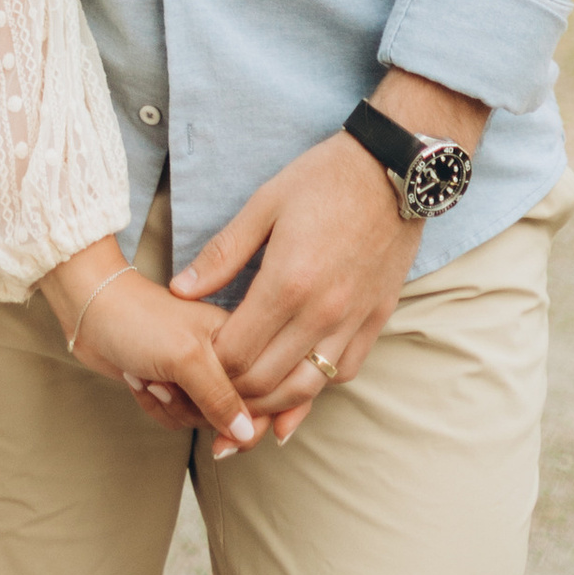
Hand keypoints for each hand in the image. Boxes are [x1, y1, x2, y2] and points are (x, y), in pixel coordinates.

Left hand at [40, 245, 265, 455]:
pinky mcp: (180, 384)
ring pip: (205, 422)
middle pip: (237, 416)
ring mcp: (203, 371)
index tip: (217, 420)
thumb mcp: (186, 357)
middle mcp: (230, 355)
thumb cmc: (141, 318)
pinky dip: (157, 409)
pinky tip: (139, 382)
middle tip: (167, 387)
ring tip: (148, 378)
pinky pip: (180, 420)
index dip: (250, 416)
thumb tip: (246, 435)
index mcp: (244, 337)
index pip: (271, 392)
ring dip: (172, 409)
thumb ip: (220, 396)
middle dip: (197, 413)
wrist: (91, 308)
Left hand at [171, 76, 488, 437]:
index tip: (194, 361)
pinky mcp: (376, 320)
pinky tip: (295, 382)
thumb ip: (223, 253)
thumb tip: (180, 289)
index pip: (235, 354)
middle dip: (232, 394)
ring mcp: (352, 320)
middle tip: (211, 389)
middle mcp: (322, 312)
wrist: (392, 168)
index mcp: (287, 282)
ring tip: (246, 406)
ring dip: (271, 404)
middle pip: (265, 382)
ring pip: (305, 389)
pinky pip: (343, 373)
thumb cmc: (323, 179)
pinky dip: (316, 387)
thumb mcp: (264, 204)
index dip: (208, 367)